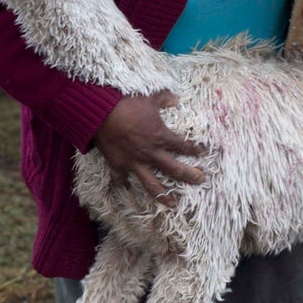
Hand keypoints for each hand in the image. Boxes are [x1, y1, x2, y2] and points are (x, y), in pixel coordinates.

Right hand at [92, 92, 206, 206]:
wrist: (100, 113)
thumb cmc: (127, 104)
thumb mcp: (149, 98)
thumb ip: (165, 98)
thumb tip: (176, 98)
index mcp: (161, 137)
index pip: (183, 145)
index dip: (194, 149)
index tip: (202, 153)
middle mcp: (151, 153)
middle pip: (175, 169)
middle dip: (190, 175)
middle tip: (200, 180)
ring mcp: (134, 162)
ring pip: (152, 184)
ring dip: (163, 195)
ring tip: (173, 205)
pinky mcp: (118, 165)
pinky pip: (121, 179)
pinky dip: (124, 184)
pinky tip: (127, 188)